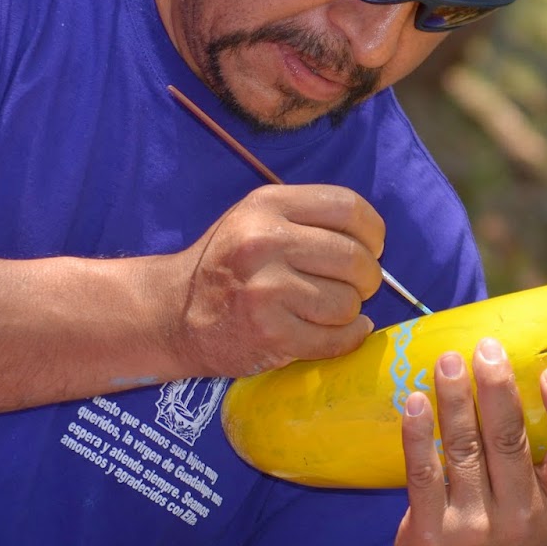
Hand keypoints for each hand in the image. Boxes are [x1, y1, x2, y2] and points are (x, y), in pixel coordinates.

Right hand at [165, 184, 383, 377]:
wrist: (173, 314)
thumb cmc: (227, 264)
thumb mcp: (256, 219)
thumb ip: (308, 217)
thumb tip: (373, 240)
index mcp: (267, 206)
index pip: (347, 207)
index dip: (372, 230)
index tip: (372, 247)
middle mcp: (265, 243)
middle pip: (354, 257)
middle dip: (367, 277)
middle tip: (356, 286)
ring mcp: (267, 291)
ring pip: (347, 302)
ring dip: (350, 310)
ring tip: (330, 309)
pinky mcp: (271, 335)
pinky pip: (336, 339)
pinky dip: (348, 338)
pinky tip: (340, 332)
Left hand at [388, 339, 546, 545]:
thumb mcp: (536, 519)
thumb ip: (535, 467)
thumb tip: (517, 383)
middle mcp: (520, 520)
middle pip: (510, 441)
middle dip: (497, 388)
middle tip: (487, 348)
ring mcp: (474, 528)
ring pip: (465, 448)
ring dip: (455, 398)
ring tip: (447, 360)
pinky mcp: (432, 531)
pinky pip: (423, 471)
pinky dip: (418, 432)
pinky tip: (414, 401)